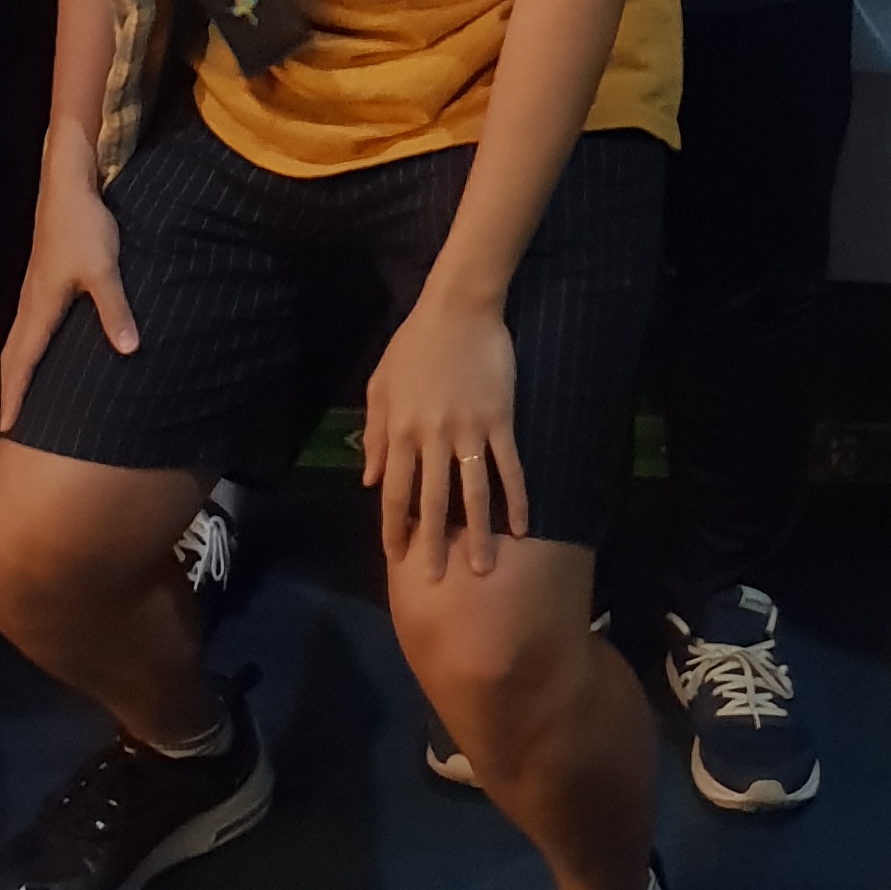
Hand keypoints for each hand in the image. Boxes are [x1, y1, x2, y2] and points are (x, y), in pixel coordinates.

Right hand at [0, 168, 135, 429]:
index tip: (8, 428)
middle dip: (9, 390)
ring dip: (16, 370)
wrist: (67, 186)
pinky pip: (27, 328)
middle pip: (11, 356)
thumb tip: (128, 351)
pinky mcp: (42, 281)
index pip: (22, 363)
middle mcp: (30, 305)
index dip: (15, 396)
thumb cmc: (84, 227)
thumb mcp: (104, 270)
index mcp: (40, 309)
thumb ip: (115, 311)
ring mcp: (33, 292)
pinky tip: (39, 351)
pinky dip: (26, 350)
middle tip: (8, 423)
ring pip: (17, 341)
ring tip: (19, 395)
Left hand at [363, 284, 523, 582]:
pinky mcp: (499, 419)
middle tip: (436, 581)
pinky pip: (509, 466)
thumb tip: (368, 481)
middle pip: (433, 501)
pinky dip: (517, 498)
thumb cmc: (414, 344)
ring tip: (482, 568)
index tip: (396, 558)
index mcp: (400, 429)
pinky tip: (522, 527)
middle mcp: (432, 437)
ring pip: (473, 492)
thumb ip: (375, 434)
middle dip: (433, 543)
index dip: (394, 527)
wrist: (457, 308)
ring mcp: (468, 430)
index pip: (395, 491)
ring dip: (478, 533)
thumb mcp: (380, 385)